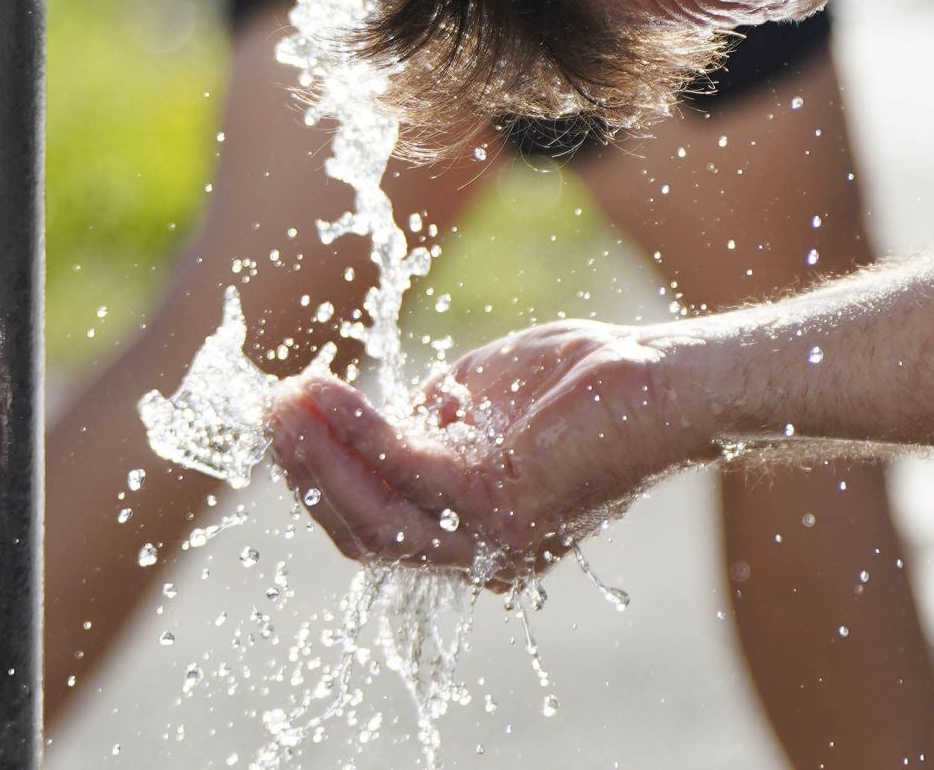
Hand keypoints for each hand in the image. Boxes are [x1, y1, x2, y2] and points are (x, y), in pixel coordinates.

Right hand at [268, 320, 713, 585]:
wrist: (667, 379)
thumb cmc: (589, 380)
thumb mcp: (482, 400)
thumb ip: (425, 420)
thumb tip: (367, 420)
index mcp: (481, 536)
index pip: (379, 526)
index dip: (323, 482)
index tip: (286, 424)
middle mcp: (484, 555)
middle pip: (362, 535)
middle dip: (305, 475)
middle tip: (266, 413)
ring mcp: (493, 537)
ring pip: (373, 517)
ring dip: (316, 457)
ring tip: (282, 401)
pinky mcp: (502, 503)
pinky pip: (404, 469)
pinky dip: (355, 430)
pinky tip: (327, 392)